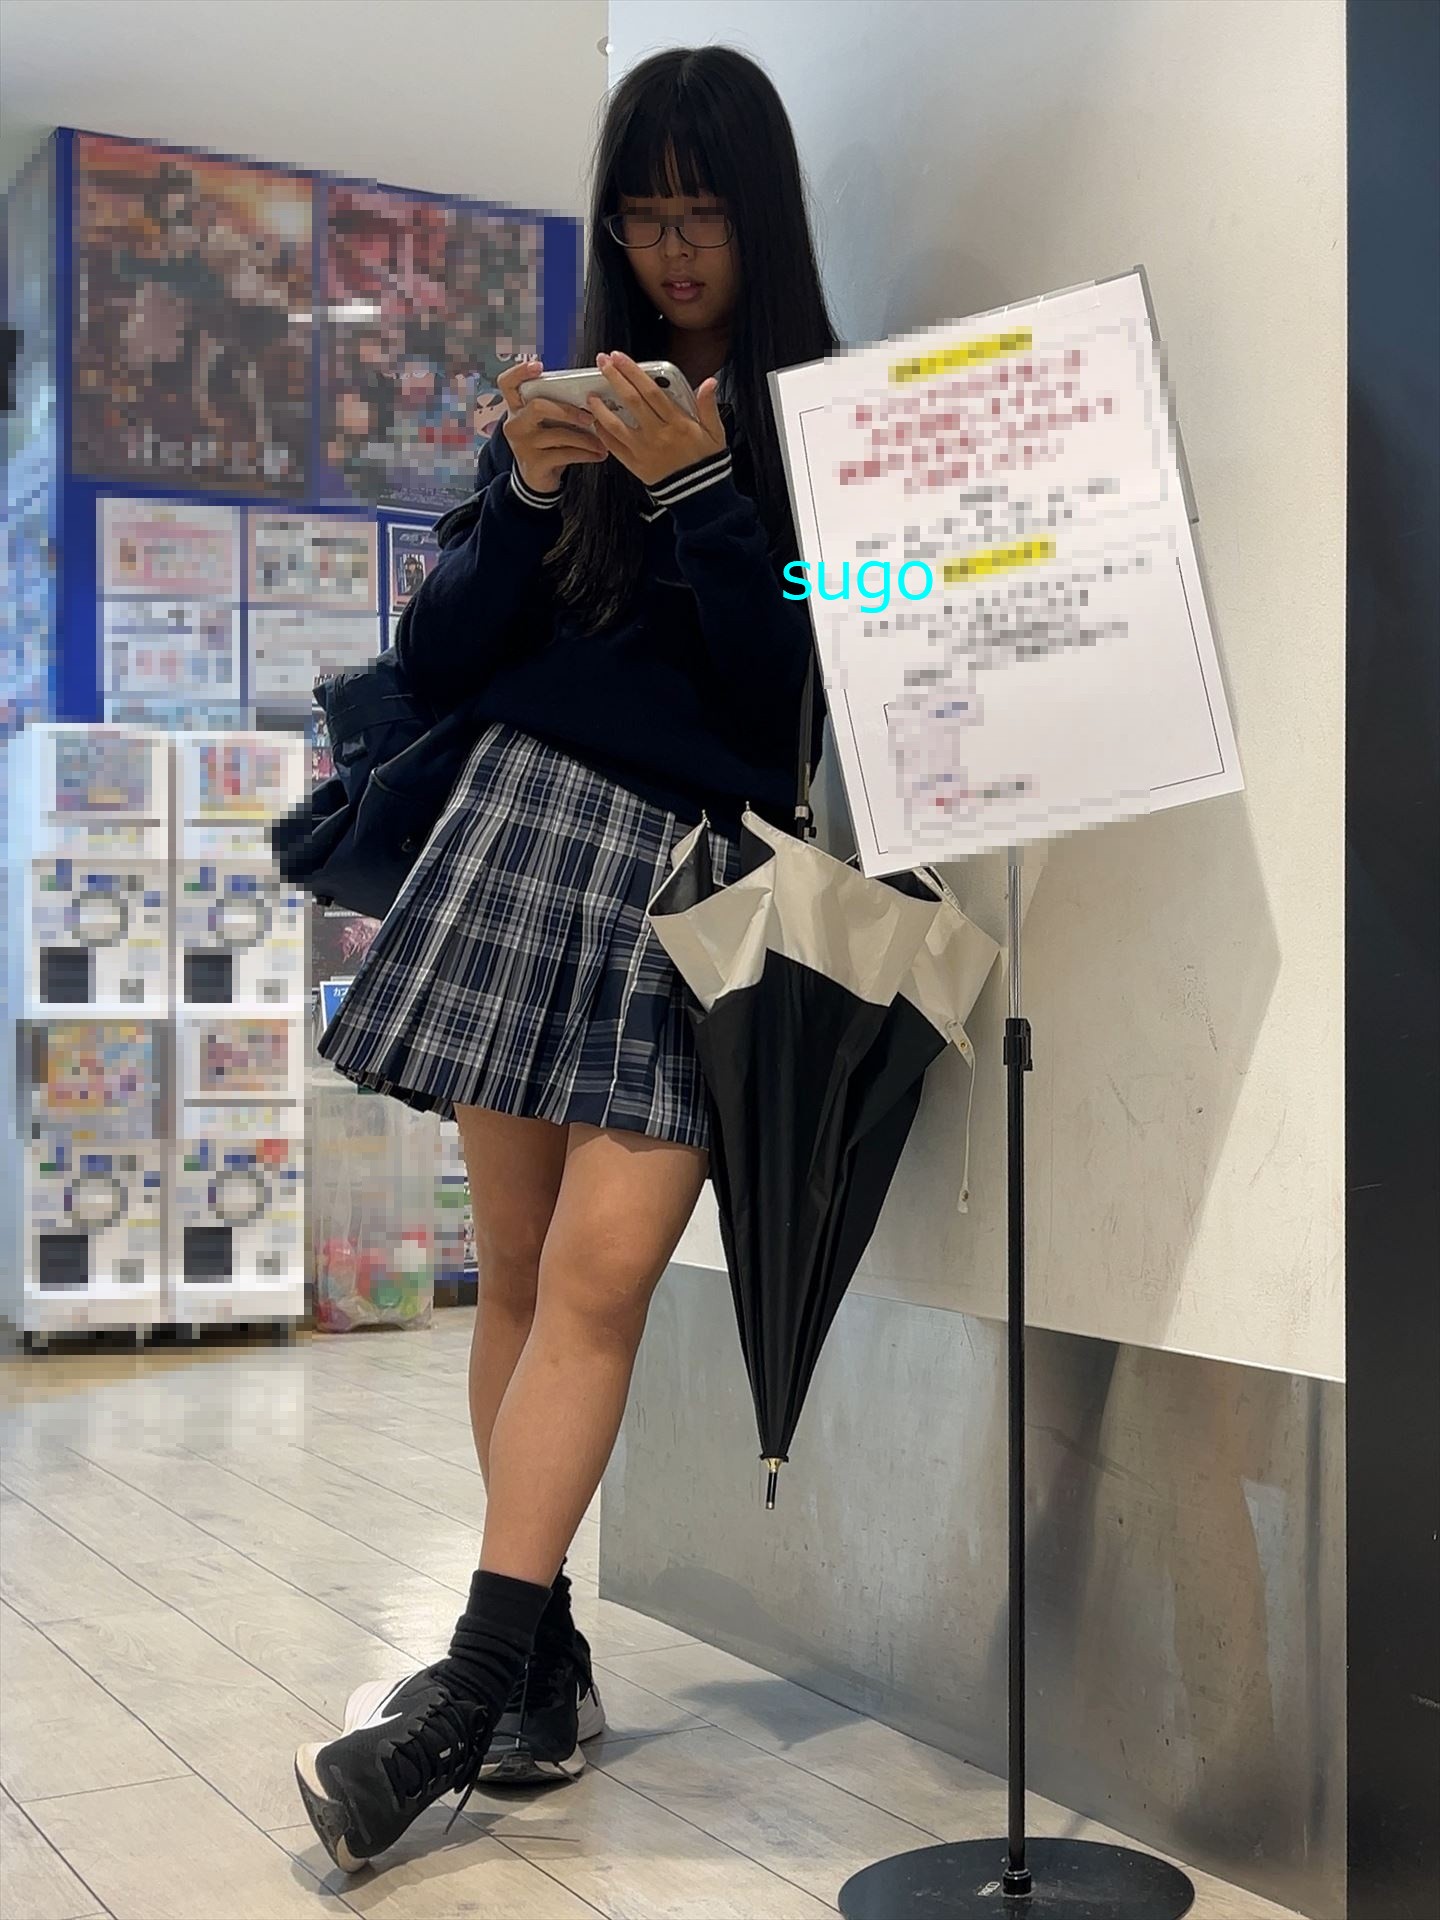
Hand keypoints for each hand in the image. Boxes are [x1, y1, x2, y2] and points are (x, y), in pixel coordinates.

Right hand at [498, 358, 607, 493]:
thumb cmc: (546, 443)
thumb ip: (555, 407)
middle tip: (590, 416)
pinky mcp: (535, 464)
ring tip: (602, 442)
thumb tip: (590, 395)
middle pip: (538, 406)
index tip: (539, 366)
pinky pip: (566, 454)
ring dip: (586, 438)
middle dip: (568, 410)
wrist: (537, 479)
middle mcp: (515, 424)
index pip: (507, 383)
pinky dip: (586, 454)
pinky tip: (598, 454)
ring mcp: (523, 445)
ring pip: (558, 434)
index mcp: (516, 408)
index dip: (519, 371)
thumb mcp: (545, 423)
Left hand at [583, 350, 726, 486]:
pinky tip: (596, 422)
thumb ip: (709, 406)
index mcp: (678, 423)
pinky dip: (603, 434)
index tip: (619, 357)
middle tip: (602, 362)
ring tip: (591, 395)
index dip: (633, 372)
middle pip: (632, 401)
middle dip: (615, 379)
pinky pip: (615, 448)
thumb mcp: (716, 433)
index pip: (652, 391)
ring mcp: (644, 451)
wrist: (699, 496)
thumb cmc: (707, 461)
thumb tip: (709, 381)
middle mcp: (658, 434)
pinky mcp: (636, 465)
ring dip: (601, 408)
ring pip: (617, 425)